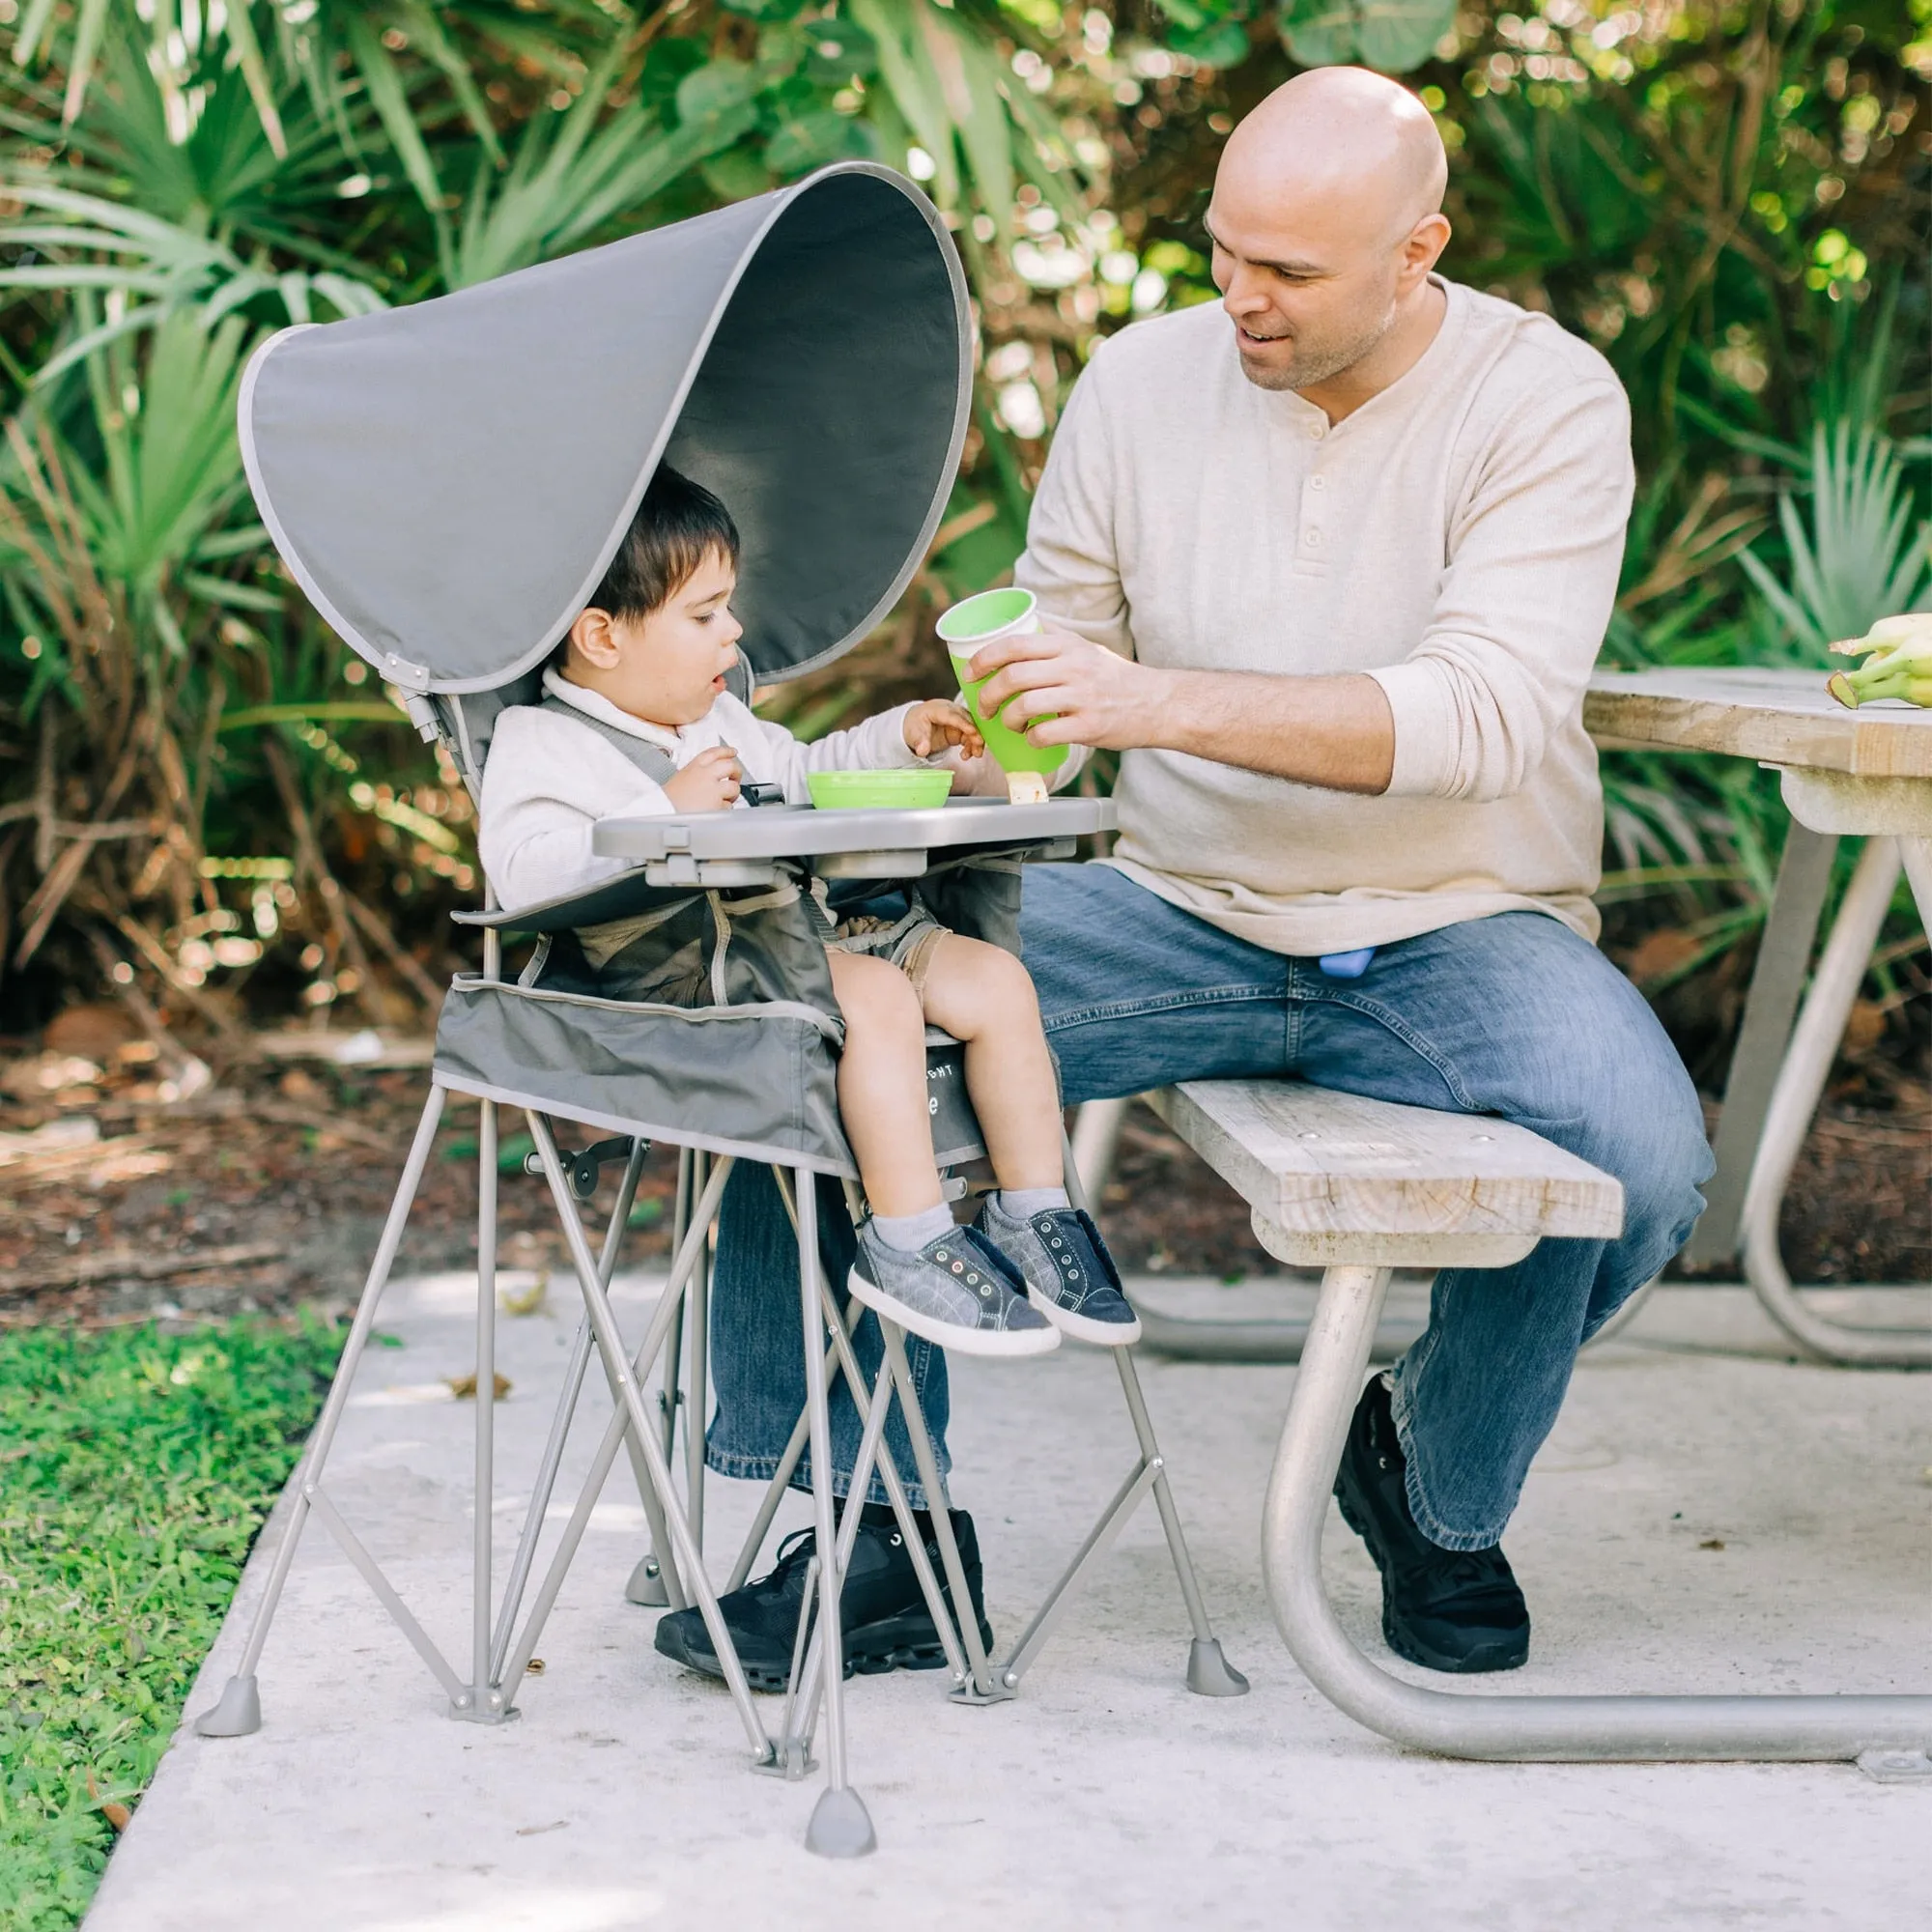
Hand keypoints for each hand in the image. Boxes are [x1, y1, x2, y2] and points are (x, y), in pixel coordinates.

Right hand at [663, 744, 742, 811]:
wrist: (662, 813)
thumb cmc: (667, 801)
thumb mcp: (679, 779)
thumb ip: (695, 775)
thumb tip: (710, 777)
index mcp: (694, 767)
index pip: (714, 753)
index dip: (726, 751)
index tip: (733, 752)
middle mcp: (705, 776)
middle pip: (730, 766)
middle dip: (737, 772)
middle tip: (735, 778)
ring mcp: (712, 790)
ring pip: (734, 787)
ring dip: (732, 795)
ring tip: (724, 800)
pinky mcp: (717, 806)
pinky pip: (728, 807)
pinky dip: (724, 810)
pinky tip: (714, 812)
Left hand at [902, 697, 983, 759]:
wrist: (915, 726)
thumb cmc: (915, 726)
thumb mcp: (913, 734)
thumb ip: (919, 742)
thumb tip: (922, 751)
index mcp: (936, 708)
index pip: (951, 715)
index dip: (962, 723)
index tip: (972, 731)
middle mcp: (950, 711)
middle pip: (966, 719)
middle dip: (974, 732)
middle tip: (979, 744)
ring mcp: (957, 719)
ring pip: (971, 727)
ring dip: (975, 740)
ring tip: (975, 754)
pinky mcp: (960, 728)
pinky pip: (970, 735)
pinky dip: (972, 745)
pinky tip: (969, 754)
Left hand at [968, 629, 1170, 750]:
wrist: (1157, 704)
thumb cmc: (1116, 678)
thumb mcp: (1087, 648)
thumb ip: (1055, 639)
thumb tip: (1022, 624)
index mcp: (1068, 646)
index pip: (1014, 644)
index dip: (984, 658)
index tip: (970, 672)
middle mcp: (1074, 667)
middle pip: (1013, 676)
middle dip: (988, 694)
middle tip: (984, 706)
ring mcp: (1082, 697)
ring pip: (1025, 706)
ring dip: (1007, 719)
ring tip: (1010, 724)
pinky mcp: (1089, 726)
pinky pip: (1044, 734)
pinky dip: (1030, 738)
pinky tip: (1033, 737)